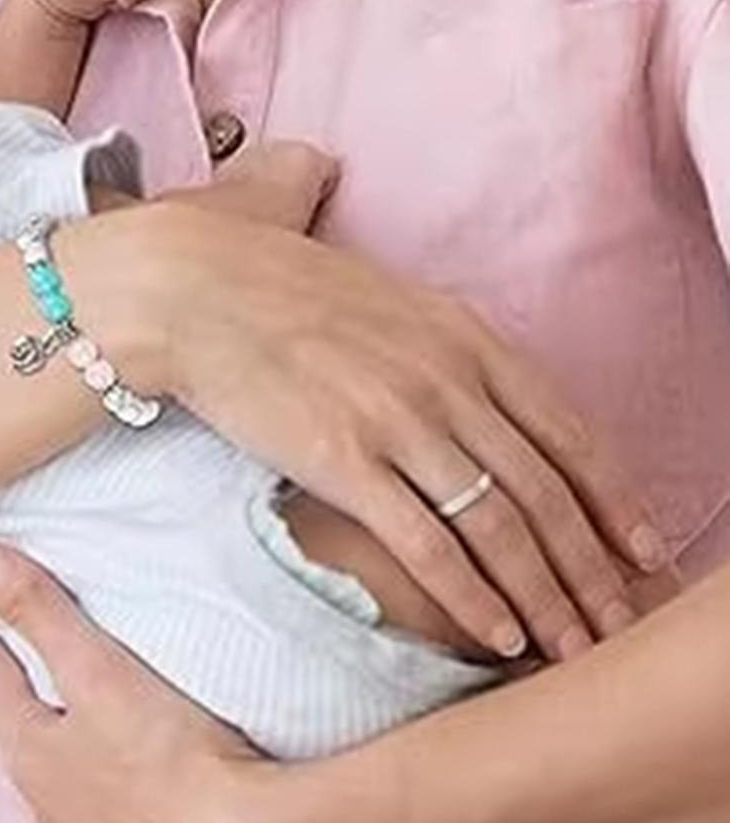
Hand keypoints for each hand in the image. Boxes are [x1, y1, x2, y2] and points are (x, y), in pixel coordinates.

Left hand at [0, 544, 266, 822]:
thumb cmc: (170, 757)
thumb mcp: (97, 669)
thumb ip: (37, 612)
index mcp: (28, 747)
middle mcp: (45, 797)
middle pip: (9, 717)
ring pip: (52, 765)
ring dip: (48, 728)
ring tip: (54, 701)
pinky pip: (96, 804)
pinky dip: (93, 773)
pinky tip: (112, 767)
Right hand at [143, 201, 663, 661]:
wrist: (180, 284)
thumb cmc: (251, 267)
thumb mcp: (367, 270)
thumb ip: (402, 279)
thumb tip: (324, 174)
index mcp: (459, 332)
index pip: (564, 427)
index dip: (613, 496)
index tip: (643, 547)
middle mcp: (445, 378)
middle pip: (546, 490)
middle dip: (595, 568)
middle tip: (621, 623)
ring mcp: (399, 422)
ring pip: (501, 527)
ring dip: (548, 599)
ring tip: (575, 648)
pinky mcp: (346, 463)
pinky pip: (429, 546)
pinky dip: (474, 600)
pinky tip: (499, 636)